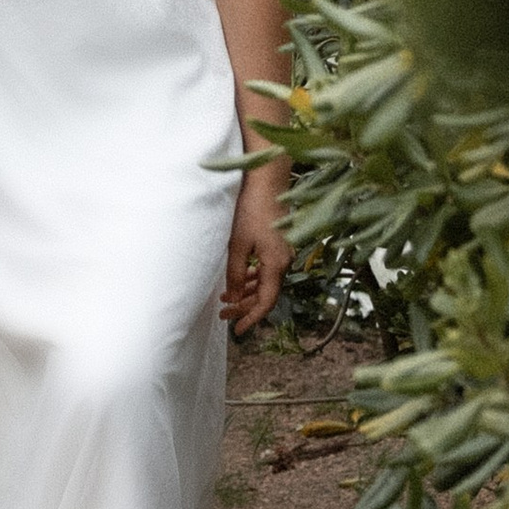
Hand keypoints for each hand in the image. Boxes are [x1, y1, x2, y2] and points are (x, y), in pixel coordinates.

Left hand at [221, 163, 290, 335]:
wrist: (267, 179)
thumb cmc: (251, 208)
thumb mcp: (238, 244)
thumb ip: (235, 273)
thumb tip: (232, 298)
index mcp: (277, 264)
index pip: (266, 302)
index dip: (251, 318)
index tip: (237, 330)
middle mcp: (285, 260)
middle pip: (266, 293)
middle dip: (244, 306)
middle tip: (223, 314)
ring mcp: (284, 251)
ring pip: (265, 281)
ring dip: (246, 291)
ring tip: (225, 299)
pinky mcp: (279, 242)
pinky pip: (267, 268)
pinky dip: (252, 276)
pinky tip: (238, 277)